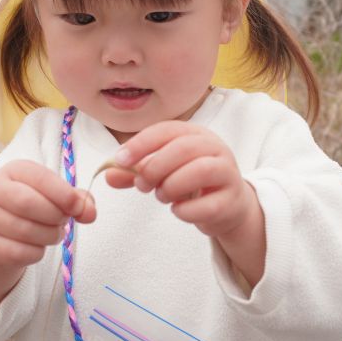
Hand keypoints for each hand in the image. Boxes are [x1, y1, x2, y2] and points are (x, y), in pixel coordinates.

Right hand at [0, 159, 96, 268]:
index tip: (78, 207)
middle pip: (27, 203)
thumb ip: (78, 200)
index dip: (63, 194)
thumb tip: (90, 212)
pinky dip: (36, 253)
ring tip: (53, 233)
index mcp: (14, 170)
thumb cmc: (36, 207)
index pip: (40, 177)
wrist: (3, 233)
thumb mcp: (56, 196)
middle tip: (63, 222)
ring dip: (49, 236)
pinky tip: (38, 247)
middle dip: (54, 216)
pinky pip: (18, 252)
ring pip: (24, 230)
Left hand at [105, 122, 259, 239]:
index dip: (142, 143)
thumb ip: (136, 172)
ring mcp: (228, 173)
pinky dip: (185, 210)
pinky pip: (208, 204)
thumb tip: (108, 174)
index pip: (167, 130)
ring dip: (172, 186)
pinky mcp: (233, 200)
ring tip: (162, 196)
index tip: (120, 159)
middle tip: (142, 185)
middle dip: (155, 167)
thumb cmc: (191, 183)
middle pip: (184, 148)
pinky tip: (178, 210)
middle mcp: (215, 148)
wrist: (228, 206)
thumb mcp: (163, 173)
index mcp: (196, 134)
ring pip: (201, 171)